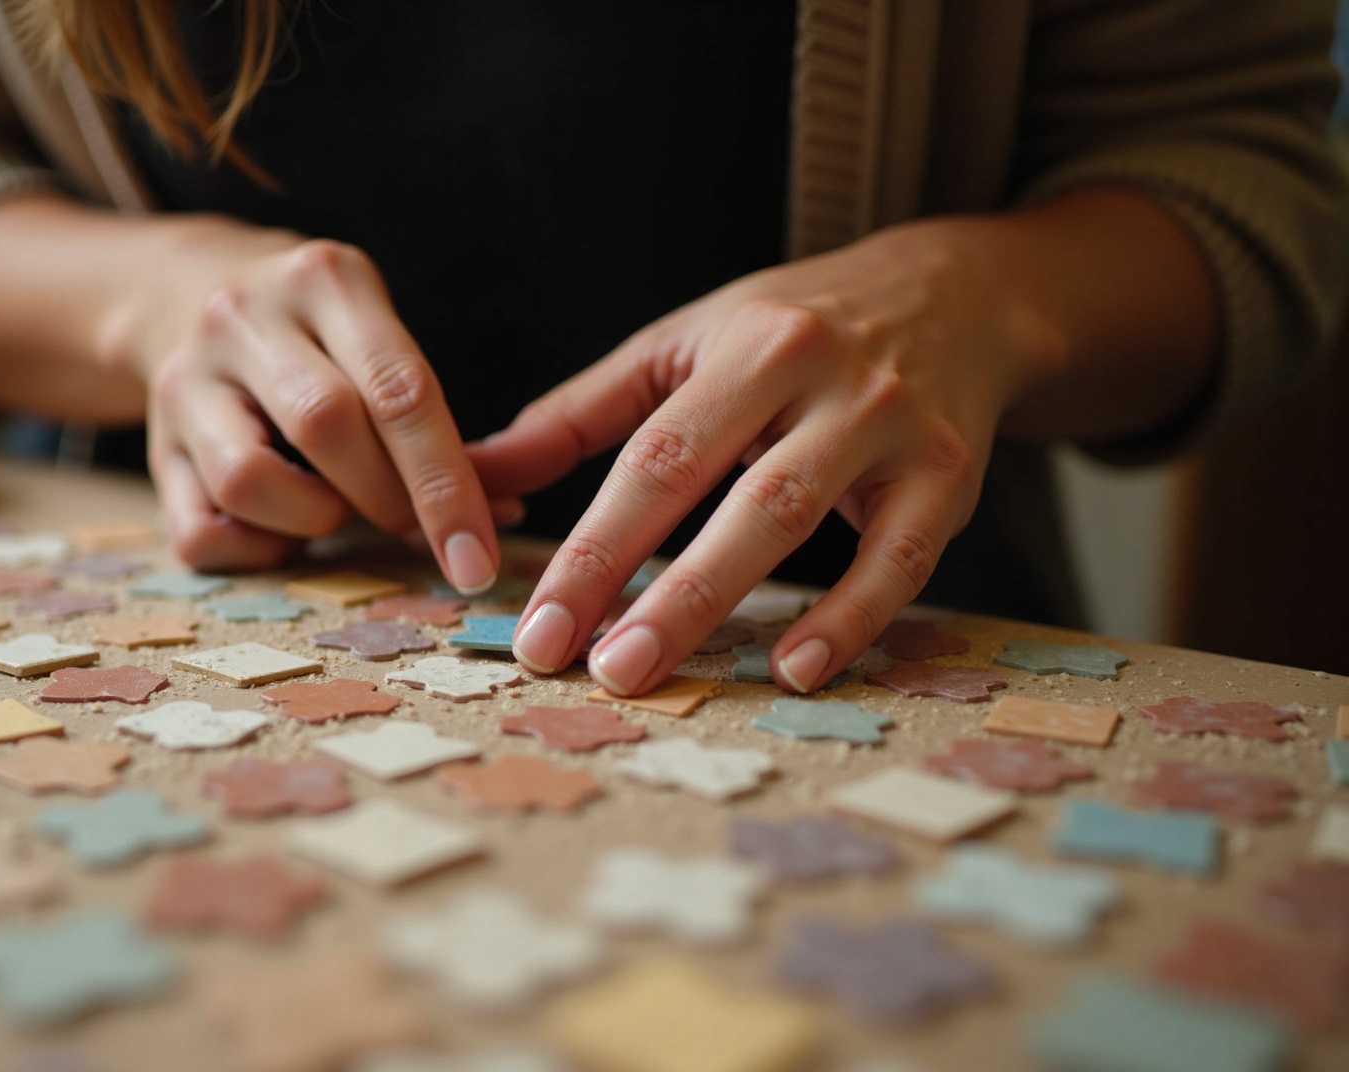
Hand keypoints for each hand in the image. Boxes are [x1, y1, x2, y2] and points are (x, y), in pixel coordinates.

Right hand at [137, 224, 509, 589]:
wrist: (188, 295)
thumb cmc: (320, 339)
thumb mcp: (378, 337)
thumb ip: (435, 421)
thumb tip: (503, 511)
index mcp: (323, 278)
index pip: (398, 389)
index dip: (446, 485)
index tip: (478, 558)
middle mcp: (243, 318)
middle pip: (327, 427)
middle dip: (388, 500)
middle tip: (415, 527)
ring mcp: (184, 379)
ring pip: (249, 482)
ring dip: (314, 521)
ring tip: (334, 508)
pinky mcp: (153, 445)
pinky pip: (201, 533)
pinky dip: (256, 552)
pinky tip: (281, 528)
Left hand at [470, 216, 1065, 693]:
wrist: (958, 294)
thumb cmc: (792, 331)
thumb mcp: (685, 345)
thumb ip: (579, 415)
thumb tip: (475, 471)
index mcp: (749, 345)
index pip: (653, 456)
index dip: (592, 546)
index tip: (538, 623)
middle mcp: (823, 378)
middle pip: (726, 493)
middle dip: (650, 588)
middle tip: (584, 666)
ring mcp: (893, 427)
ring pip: (796, 521)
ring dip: (718, 603)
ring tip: (650, 671)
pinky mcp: (949, 477)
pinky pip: (899, 560)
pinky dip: (850, 620)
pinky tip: (793, 670)